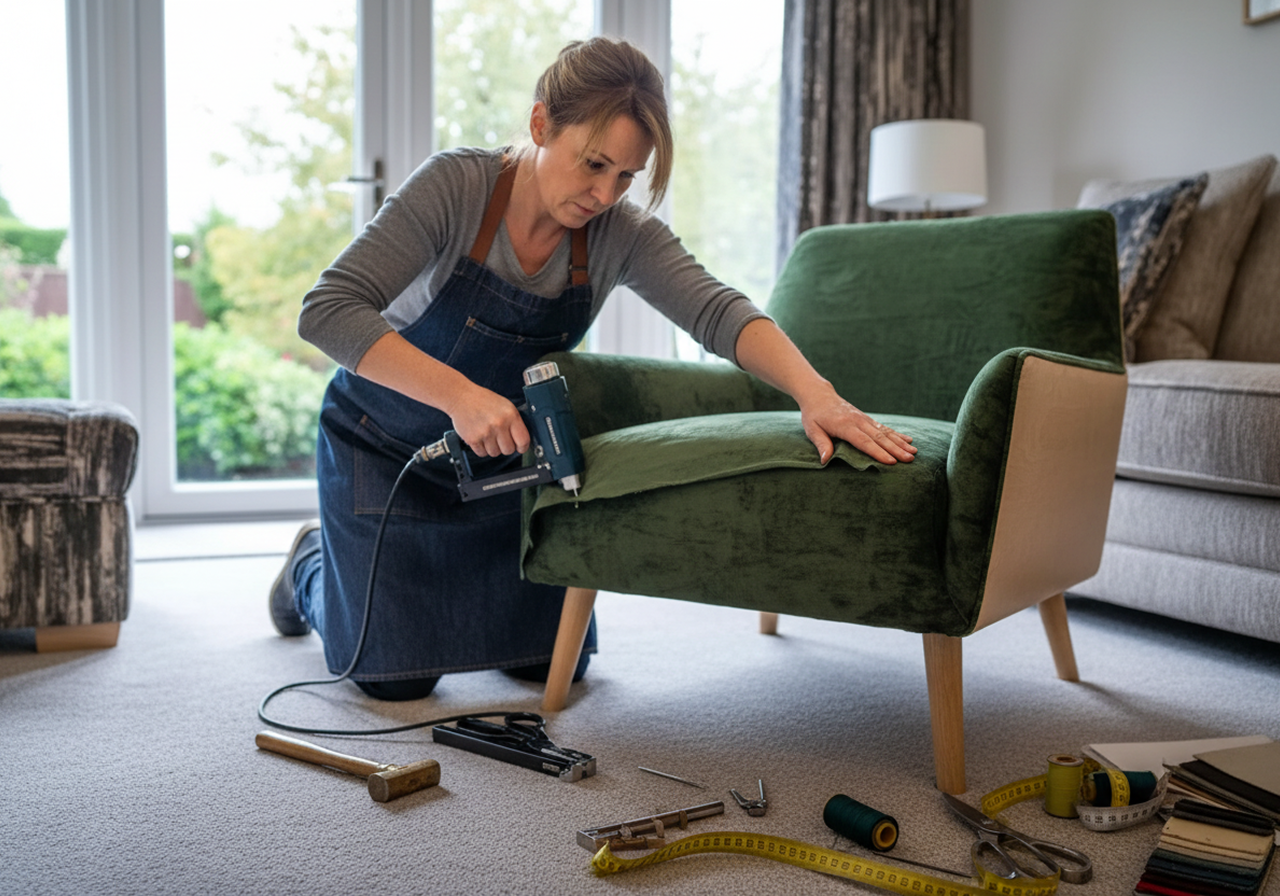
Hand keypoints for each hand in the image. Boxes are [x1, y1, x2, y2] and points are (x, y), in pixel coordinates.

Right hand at [448, 385, 530, 457]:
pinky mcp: (473, 439)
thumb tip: (522, 440)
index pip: (523, 440)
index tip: (519, 447)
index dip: (522, 447)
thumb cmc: (483, 400)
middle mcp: (499, 424)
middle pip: (509, 450)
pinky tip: (480, 437)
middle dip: (505, 447)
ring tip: (488, 435)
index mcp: (511, 415)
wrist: (461, 397)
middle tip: (500, 439)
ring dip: (492, 448)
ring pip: (495, 453)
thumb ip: (514, 422)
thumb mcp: (505, 406)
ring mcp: (485, 433)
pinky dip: (481, 448)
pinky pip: (482, 453)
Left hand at [798, 387, 915, 465]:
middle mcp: (858, 421)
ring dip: (900, 443)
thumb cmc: (814, 416)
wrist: (819, 396)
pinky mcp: (867, 419)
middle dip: (896, 449)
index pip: (864, 441)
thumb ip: (821, 444)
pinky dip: (897, 434)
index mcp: (845, 425)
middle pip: (879, 437)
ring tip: (914, 452)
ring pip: (885, 432)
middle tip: (909, 459)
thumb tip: (825, 460)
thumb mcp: (812, 430)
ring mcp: (864, 419)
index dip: (878, 452)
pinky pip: (884, 427)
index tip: (891, 461)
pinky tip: (909, 440)